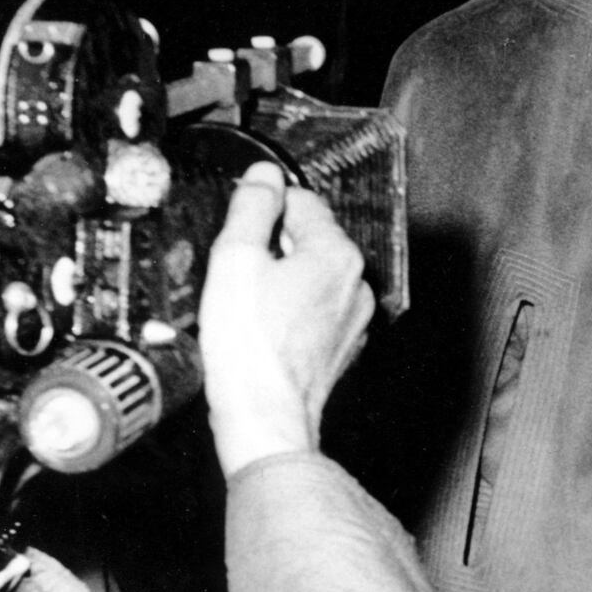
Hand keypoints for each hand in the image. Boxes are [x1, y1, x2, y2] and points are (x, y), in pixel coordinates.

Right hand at [198, 162, 373, 478]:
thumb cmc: (247, 343)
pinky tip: (265, 332)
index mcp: (336, 252)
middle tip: (237, 275)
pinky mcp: (343, 346)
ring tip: (248, 308)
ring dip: (282, 280)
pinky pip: (316, 311)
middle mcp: (356, 281)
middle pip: (309, 238)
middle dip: (272, 248)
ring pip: (313, 276)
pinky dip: (292, 312)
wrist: (265, 417)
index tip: (237, 232)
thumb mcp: (235, 260)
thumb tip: (264, 174)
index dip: (262, 211)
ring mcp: (355, 317)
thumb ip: (252, 208)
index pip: (300, 200)